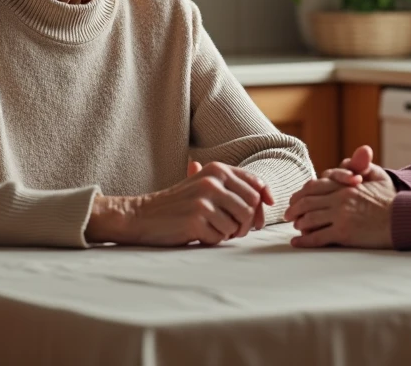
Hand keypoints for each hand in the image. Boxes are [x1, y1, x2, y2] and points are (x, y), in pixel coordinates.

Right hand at [86, 161, 273, 246]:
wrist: (143, 216)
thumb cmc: (178, 204)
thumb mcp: (203, 184)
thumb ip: (233, 187)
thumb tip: (266, 196)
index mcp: (217, 169)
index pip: (255, 183)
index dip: (263, 199)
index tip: (260, 214)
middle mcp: (213, 181)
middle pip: (251, 206)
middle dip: (247, 223)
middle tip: (235, 230)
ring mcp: (204, 200)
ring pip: (238, 224)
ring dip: (230, 233)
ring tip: (215, 231)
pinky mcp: (196, 219)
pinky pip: (221, 236)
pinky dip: (214, 240)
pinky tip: (200, 235)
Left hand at [284, 146, 395, 248]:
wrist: (403, 218)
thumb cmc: (392, 199)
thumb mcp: (378, 176)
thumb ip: (362, 166)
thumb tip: (349, 158)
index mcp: (345, 185)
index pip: (315, 186)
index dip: (302, 193)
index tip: (296, 199)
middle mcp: (339, 198)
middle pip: (307, 202)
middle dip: (294, 208)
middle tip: (287, 214)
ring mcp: (340, 216)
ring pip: (309, 219)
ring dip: (298, 223)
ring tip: (294, 227)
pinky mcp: (343, 233)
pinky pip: (317, 237)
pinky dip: (304, 240)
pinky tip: (297, 242)